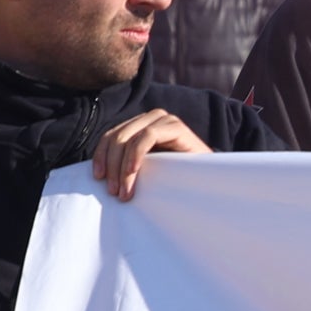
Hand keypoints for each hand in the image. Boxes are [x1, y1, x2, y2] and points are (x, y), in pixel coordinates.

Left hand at [89, 108, 207, 200]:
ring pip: (128, 138)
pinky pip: (147, 136)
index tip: (98, 178)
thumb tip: (98, 175)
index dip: (100, 156)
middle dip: (111, 166)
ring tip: (124, 191)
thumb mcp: (146, 168)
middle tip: (114, 192)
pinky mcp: (175, 125)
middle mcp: (151, 118)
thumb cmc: (178, 177)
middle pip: (116, 137)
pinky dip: (136, 155)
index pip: (111, 136)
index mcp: (140, 126)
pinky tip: (133, 172)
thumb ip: (126, 163)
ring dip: (122, 167)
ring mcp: (163, 119)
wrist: (211, 178)